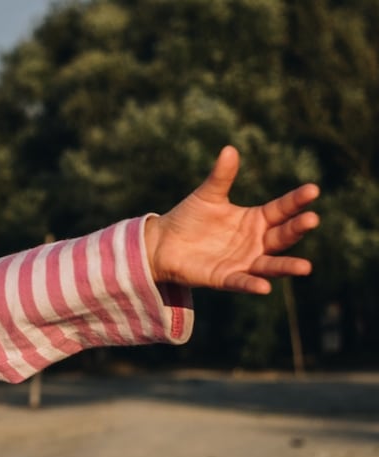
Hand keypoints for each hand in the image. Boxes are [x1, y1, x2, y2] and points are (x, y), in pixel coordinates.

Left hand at [144, 146, 319, 294]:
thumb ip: (221, 176)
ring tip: (305, 267)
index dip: (297, 200)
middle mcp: (256, 242)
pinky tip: (264, 287)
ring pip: (270, 264)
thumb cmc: (190, 218)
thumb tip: (229, 149)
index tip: (313, 189)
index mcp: (256, 220)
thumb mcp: (208, 195)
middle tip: (312, 219)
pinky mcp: (226, 278)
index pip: (282, 209)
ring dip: (286, 266)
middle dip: (297, 229)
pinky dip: (252, 284)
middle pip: (282, 236)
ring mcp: (244, 262)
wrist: (163, 243)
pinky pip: (242, 282)